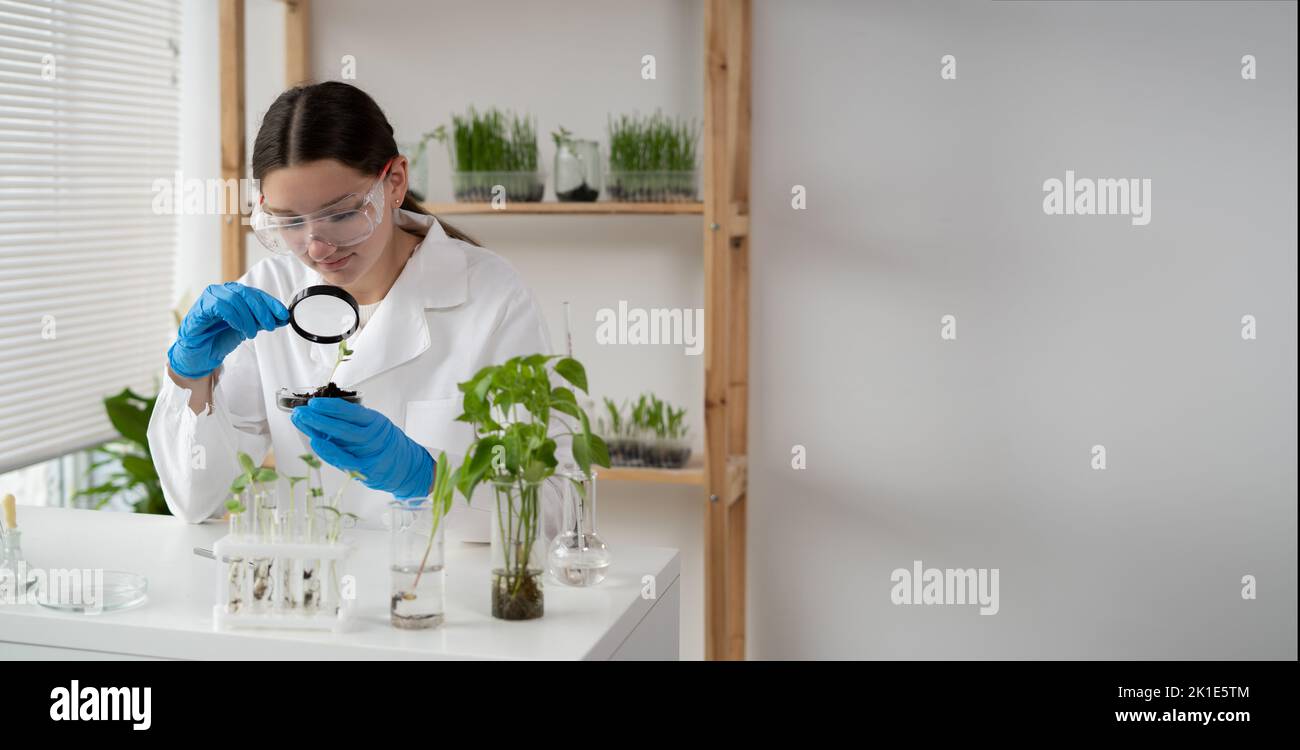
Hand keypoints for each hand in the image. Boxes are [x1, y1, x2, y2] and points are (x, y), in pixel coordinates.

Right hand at [168, 283, 287, 378]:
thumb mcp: (246, 329)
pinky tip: (239, 328)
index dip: (271, 303)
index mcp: (234, 294)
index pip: (256, 293)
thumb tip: (282, 318)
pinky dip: (234, 317)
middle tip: (270, 325)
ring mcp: (210, 297)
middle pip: (247, 294)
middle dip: (262, 310)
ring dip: (248, 317)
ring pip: (235, 299)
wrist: (200, 354)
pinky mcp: (201, 307)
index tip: (283, 314)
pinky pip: (220, 306)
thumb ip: (261, 321)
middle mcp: (222, 292)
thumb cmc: (219, 338)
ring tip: (251, 333)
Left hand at [290, 397, 434, 499]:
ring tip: (301, 421)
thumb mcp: (376, 427)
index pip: (352, 412)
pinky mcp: (366, 470)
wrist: (407, 468)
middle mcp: (373, 437)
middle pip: (343, 426)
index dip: (331, 407)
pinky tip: (315, 442)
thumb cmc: (387, 445)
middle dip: (319, 417)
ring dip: (318, 429)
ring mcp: (369, 454)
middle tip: (300, 411)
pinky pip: (344, 460)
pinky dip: (328, 451)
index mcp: (376, 422)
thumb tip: (322, 414)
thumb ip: (354, 423)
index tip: (314, 402)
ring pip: (341, 440)